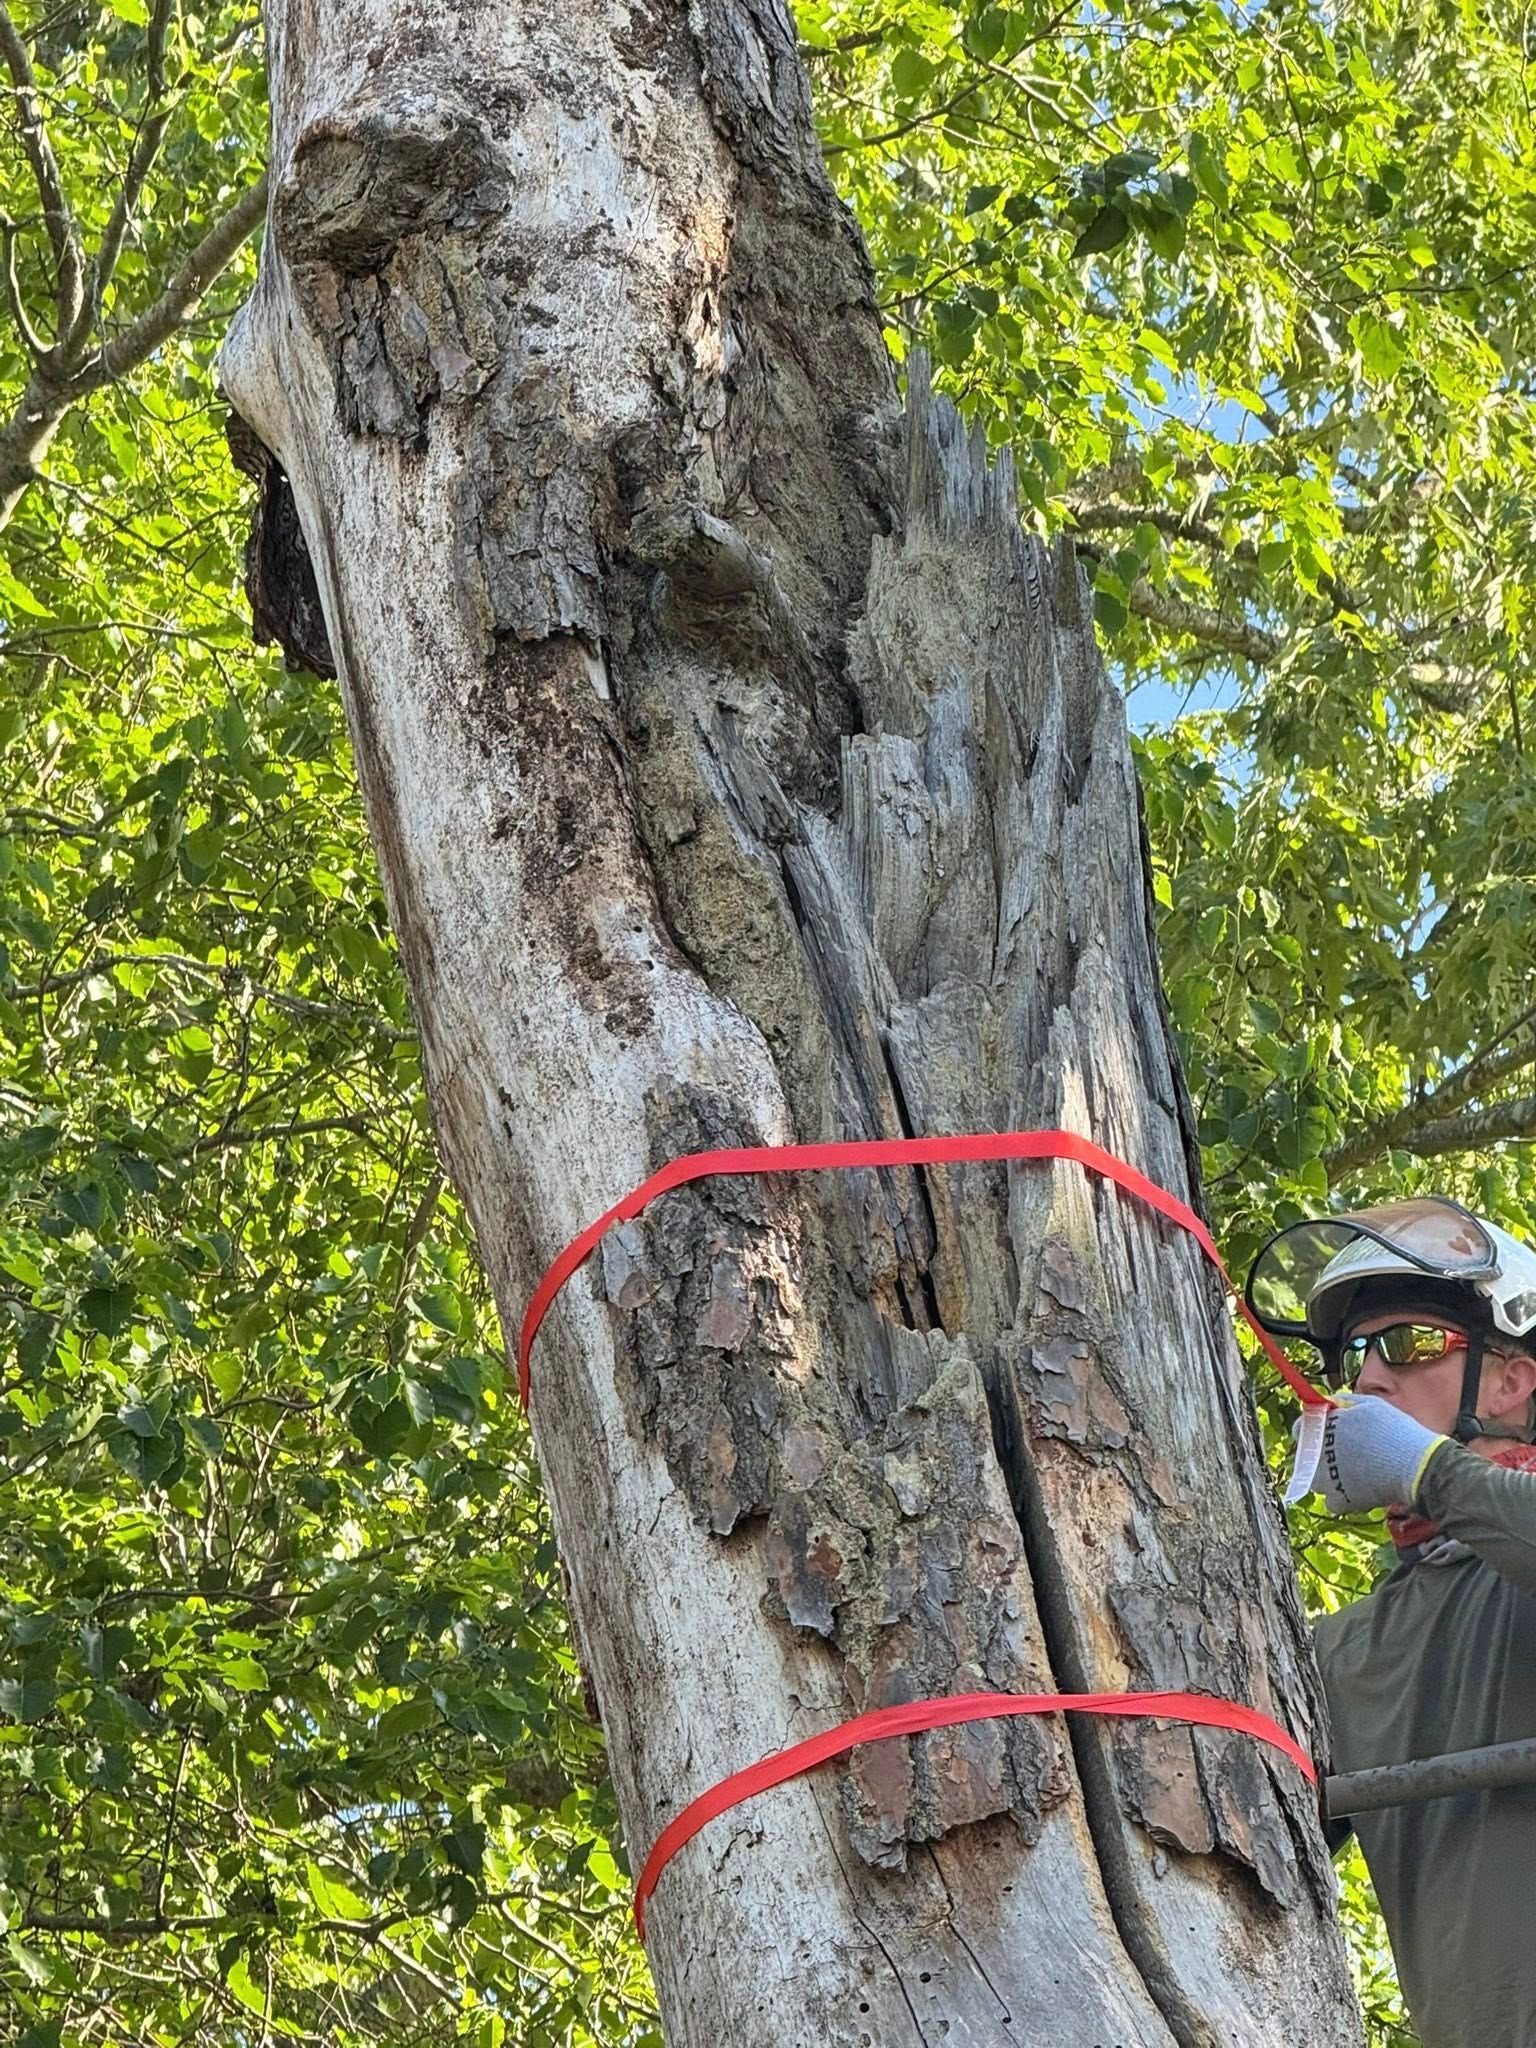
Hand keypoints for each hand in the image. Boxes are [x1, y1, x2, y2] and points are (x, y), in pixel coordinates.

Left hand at [1299, 1393, 1448, 1514]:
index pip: (1300, 1427)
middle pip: (1307, 1455)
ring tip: (1356, 1470)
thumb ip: (1343, 1402)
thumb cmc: (1395, 1431)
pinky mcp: (1341, 1500)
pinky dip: (1342, 1496)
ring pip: (1317, 1479)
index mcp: (1322, 1428)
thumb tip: (1329, 1403)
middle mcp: (1318, 1453)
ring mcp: (1327, 1479)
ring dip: (1329, 1475)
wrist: (1415, 1466)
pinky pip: (1332, 1501)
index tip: (1325, 1431)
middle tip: (1346, 1453)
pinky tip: (1359, 1487)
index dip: (1312, 1429)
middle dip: (1322, 1453)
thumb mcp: (1369, 1404)